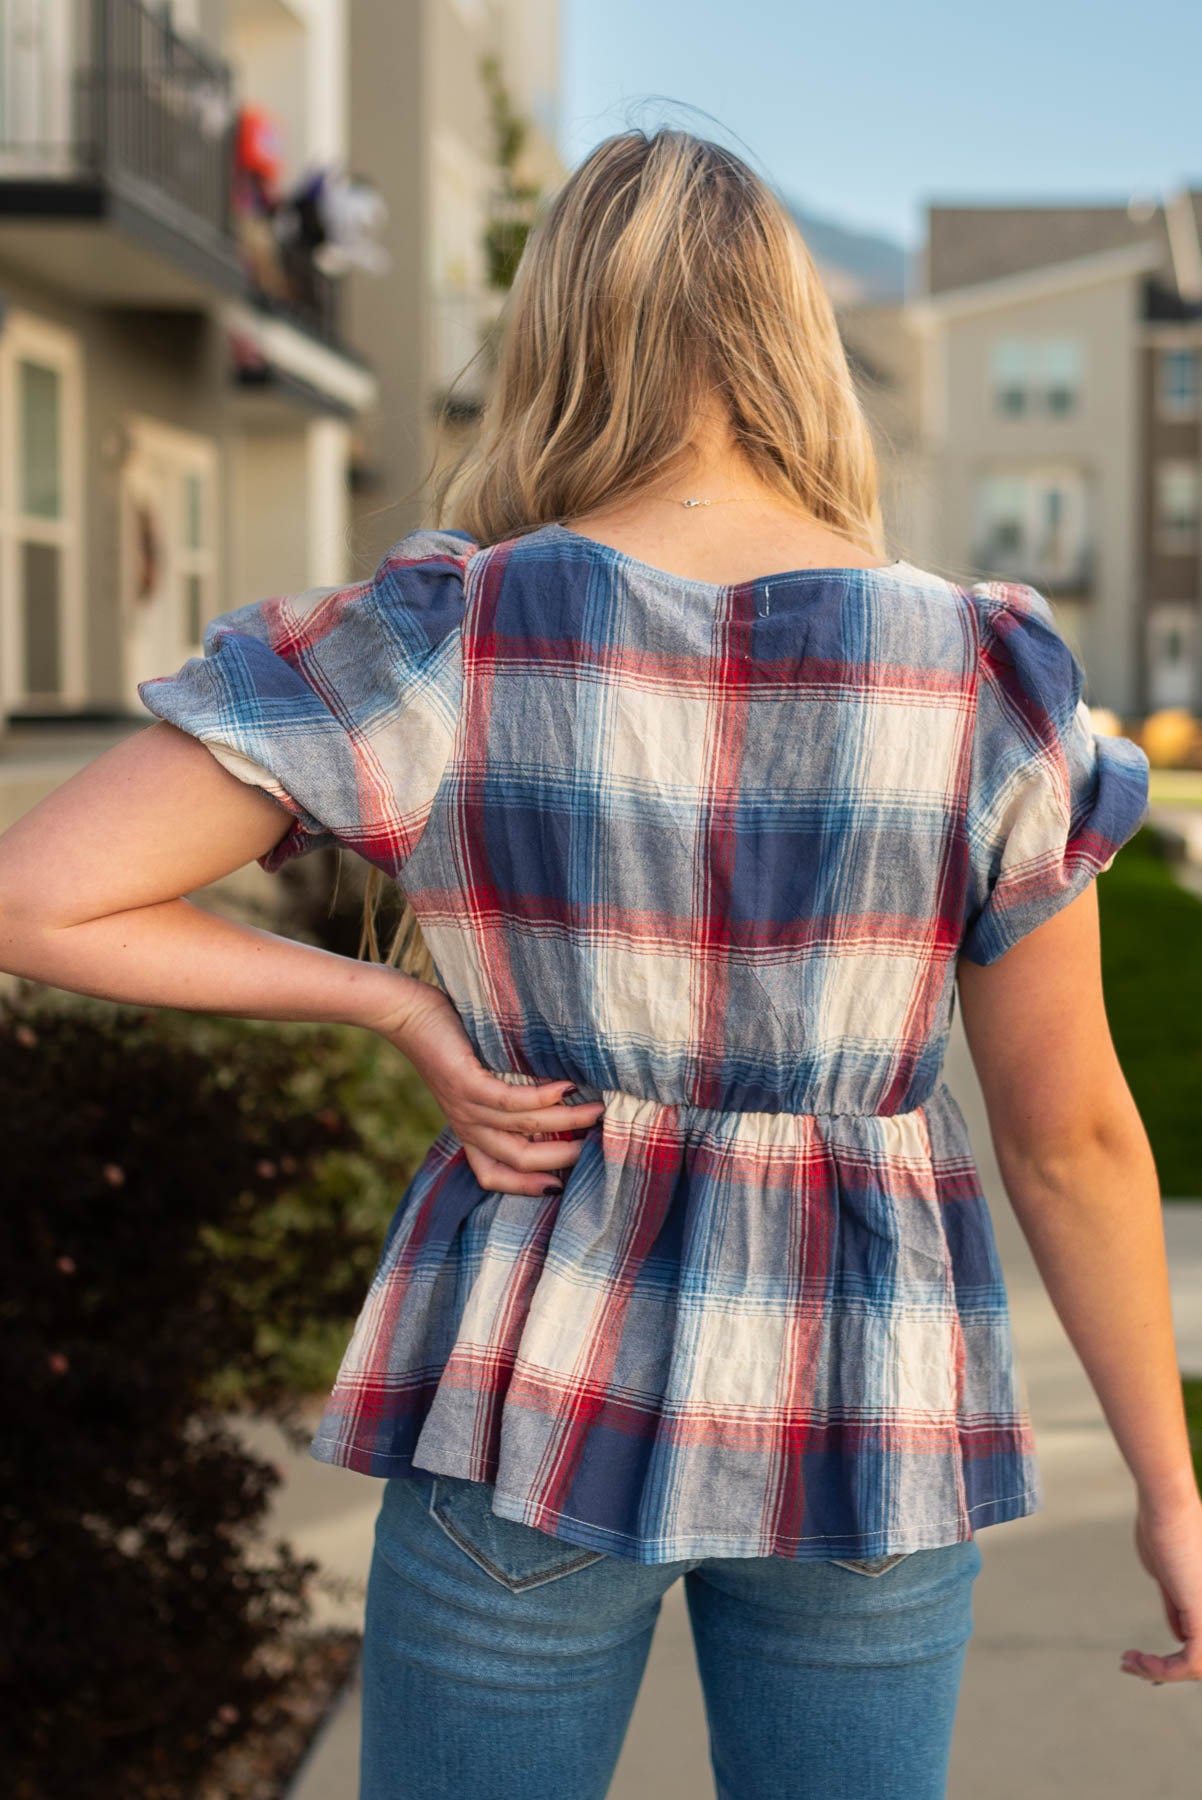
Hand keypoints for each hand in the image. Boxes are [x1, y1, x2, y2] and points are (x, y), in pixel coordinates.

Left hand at [364, 972, 604, 1197]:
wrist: (407, 1014)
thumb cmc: (448, 1041)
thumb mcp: (475, 1078)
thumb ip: (503, 1096)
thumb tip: (556, 1099)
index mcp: (467, 1130)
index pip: (492, 1175)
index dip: (526, 1187)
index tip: (562, 1185)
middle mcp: (466, 1125)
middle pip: (518, 1159)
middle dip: (562, 1157)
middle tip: (598, 1146)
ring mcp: (464, 1106)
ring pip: (522, 1129)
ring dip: (565, 1122)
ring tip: (596, 1110)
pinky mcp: (465, 1083)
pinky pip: (508, 1101)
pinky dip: (541, 1098)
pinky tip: (565, 1088)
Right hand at [1121, 1492, 1201, 1684]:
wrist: (1167, 1507)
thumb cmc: (1164, 1530)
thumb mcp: (1168, 1576)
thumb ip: (1176, 1604)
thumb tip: (1179, 1634)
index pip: (1199, 1643)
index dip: (1172, 1660)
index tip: (1139, 1657)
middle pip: (1200, 1658)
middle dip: (1166, 1670)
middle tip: (1132, 1664)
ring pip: (1197, 1666)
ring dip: (1159, 1671)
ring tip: (1129, 1662)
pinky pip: (1191, 1662)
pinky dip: (1162, 1668)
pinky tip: (1137, 1660)